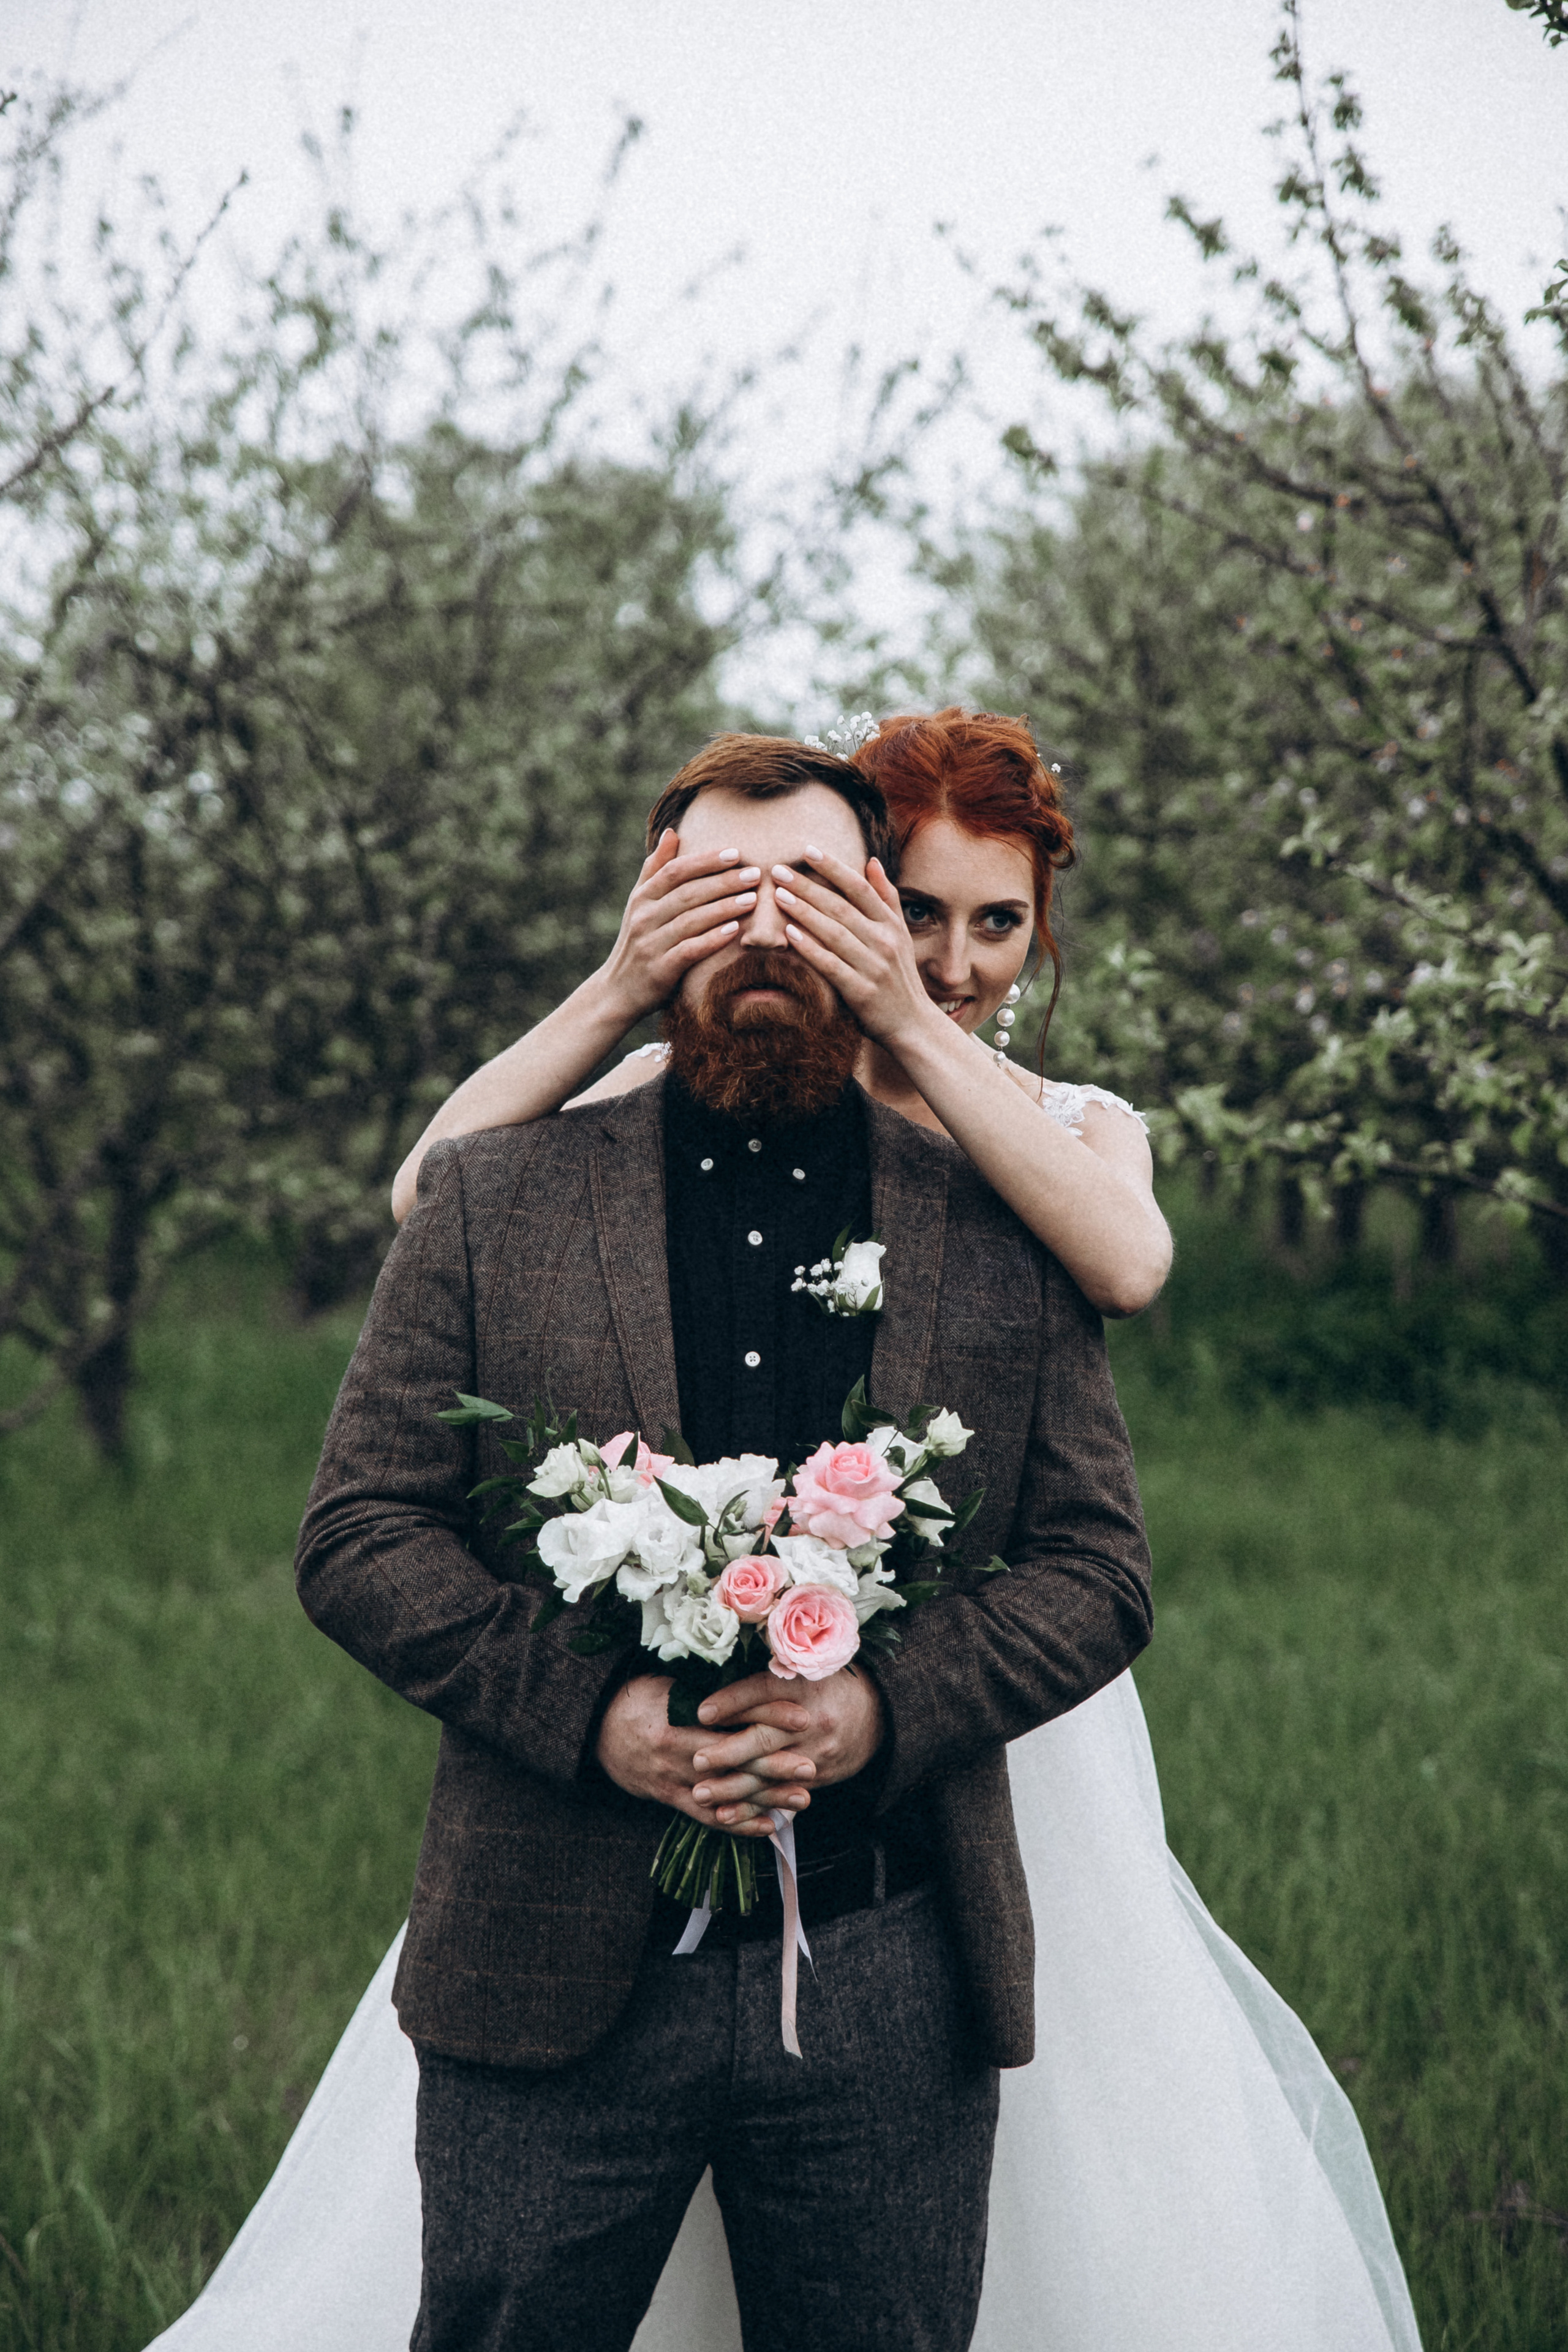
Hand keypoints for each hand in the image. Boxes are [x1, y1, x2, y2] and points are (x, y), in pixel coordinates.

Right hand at [595, 1674, 816, 1835]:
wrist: (594, 1727)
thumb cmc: (637, 1697)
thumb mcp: (668, 1682)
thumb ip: (707, 1687)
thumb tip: (753, 1676)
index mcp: (678, 1714)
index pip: (732, 1716)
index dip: (768, 1716)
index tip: (801, 1717)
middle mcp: (677, 1749)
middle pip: (732, 1759)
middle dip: (774, 1764)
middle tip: (810, 1767)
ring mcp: (672, 1778)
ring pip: (724, 1792)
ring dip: (764, 1798)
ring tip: (800, 1800)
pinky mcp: (667, 1797)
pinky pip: (705, 1817)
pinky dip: (737, 1823)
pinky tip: (766, 1826)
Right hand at [598, 831, 761, 1024]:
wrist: (617, 990)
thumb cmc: (638, 942)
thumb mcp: (640, 904)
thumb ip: (656, 869)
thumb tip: (672, 831)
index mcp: (642, 898)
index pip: (675, 871)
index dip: (705, 860)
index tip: (736, 853)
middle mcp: (644, 917)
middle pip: (687, 893)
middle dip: (723, 882)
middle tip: (754, 874)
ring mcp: (650, 944)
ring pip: (691, 920)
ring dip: (723, 908)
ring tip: (752, 899)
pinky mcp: (660, 969)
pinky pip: (689, 951)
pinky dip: (712, 939)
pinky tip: (735, 931)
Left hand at [695, 1667, 884, 1822]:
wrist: (877, 1714)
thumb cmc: (826, 1683)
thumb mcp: (805, 1665)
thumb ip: (768, 1669)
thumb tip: (715, 1671)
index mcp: (805, 1684)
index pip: (765, 1691)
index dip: (734, 1701)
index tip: (702, 1711)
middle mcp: (811, 1720)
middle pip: (766, 1737)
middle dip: (729, 1752)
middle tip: (697, 1761)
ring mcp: (815, 1752)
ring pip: (769, 1773)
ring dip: (733, 1787)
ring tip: (700, 1794)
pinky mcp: (817, 1776)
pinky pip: (780, 1794)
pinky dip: (752, 1807)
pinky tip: (726, 1815)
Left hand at [771, 849, 940, 1053]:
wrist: (913, 1024)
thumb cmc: (899, 976)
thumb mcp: (900, 934)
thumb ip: (886, 898)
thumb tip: (871, 861)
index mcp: (890, 925)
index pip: (860, 888)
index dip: (833, 867)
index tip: (807, 850)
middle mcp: (884, 942)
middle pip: (841, 907)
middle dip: (808, 886)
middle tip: (778, 870)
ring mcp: (873, 967)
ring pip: (834, 933)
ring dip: (804, 912)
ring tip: (778, 895)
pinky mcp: (861, 992)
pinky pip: (831, 965)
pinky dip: (811, 948)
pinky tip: (789, 934)